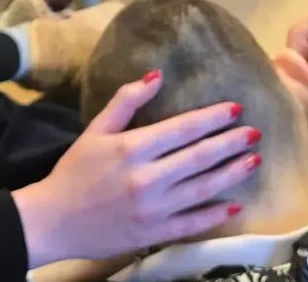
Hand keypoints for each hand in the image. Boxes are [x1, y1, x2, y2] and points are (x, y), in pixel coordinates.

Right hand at [12, 71, 262, 265]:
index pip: (183, 128)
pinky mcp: (153, 233)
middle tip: (255, 132)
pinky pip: (192, 223)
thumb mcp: (95, 130)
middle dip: (231, 143)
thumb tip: (156, 74)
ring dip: (231, 173)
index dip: (212, 117)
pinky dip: (215, 214)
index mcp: (132, 148)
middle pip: (199, 157)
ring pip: (202, 189)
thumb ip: (126, 101)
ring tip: (254, 160)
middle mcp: (146, 178)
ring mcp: (152, 209)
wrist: (53, 221)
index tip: (235, 108)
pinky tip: (234, 204)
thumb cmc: (74, 171)